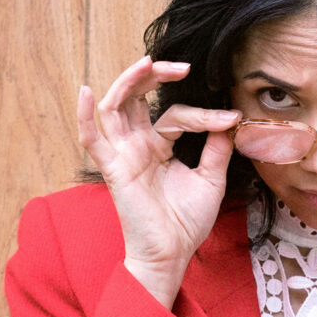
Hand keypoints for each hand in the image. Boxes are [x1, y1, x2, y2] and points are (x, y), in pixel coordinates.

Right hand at [75, 56, 238, 306]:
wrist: (173, 254)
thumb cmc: (186, 222)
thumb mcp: (211, 178)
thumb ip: (216, 148)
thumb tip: (229, 119)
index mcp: (159, 145)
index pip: (177, 115)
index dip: (205, 114)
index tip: (231, 119)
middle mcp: (138, 145)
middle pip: (138, 97)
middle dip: (155, 75)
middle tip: (181, 66)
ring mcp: (123, 155)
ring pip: (116, 107)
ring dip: (128, 81)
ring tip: (148, 63)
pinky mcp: (113, 169)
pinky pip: (92, 140)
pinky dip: (85, 115)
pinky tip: (87, 91)